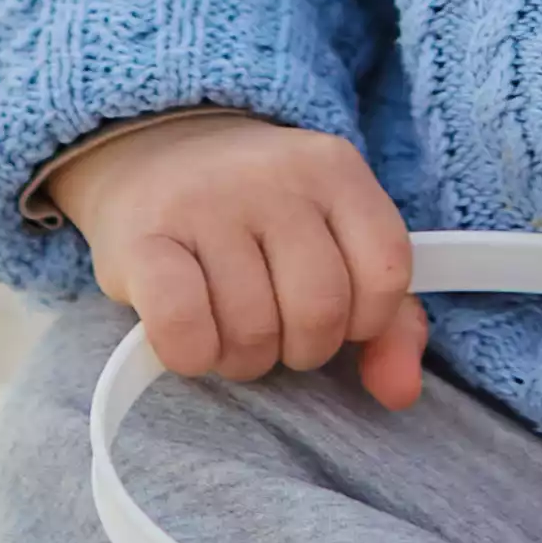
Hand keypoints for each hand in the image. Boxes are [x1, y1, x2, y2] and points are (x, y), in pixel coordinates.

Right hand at [43, 114, 426, 406]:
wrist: (155, 151)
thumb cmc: (256, 219)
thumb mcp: (336, 243)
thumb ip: (388, 319)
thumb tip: (400, 391)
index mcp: (334, 169)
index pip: (385, 271)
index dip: (364, 319)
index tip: (334, 314)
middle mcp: (273, 176)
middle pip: (320, 310)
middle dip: (302, 348)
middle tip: (275, 330)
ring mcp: (205, 202)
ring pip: (253, 329)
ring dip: (244, 357)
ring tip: (229, 330)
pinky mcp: (141, 238)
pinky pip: (183, 325)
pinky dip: (193, 354)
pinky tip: (191, 342)